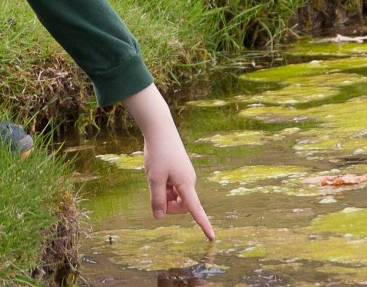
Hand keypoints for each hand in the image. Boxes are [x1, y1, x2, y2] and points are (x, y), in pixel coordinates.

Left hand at [123, 84, 215, 239]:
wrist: (161, 130)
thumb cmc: (158, 153)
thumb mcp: (154, 179)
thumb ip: (157, 199)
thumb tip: (159, 217)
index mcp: (186, 184)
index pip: (195, 209)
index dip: (203, 224)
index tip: (212, 237)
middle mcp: (189, 181)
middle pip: (180, 206)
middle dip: (167, 205)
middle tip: (154, 192)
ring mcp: (185, 176)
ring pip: (174, 197)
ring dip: (164, 195)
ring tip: (154, 178)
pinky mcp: (180, 172)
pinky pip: (173, 188)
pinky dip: (164, 187)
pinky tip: (157, 173)